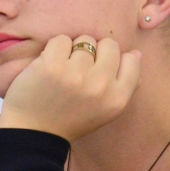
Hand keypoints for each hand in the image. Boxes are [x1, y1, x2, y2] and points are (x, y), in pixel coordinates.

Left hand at [0, 35, 140, 141]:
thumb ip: (125, 84)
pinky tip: (48, 65)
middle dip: (95, 52)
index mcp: (118, 99)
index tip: (98, 70)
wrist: (32, 131)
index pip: (131, 61)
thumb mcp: (105, 110)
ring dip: (72, 51)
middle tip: (79, 69)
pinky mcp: (52, 65)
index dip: (114, 60)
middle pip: (109, 45)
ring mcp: (76, 74)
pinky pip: (60, 39)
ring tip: (62, 70)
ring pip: (84, 40)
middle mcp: (101, 86)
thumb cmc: (69, 119)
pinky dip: (54, 49)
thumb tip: (137, 53)